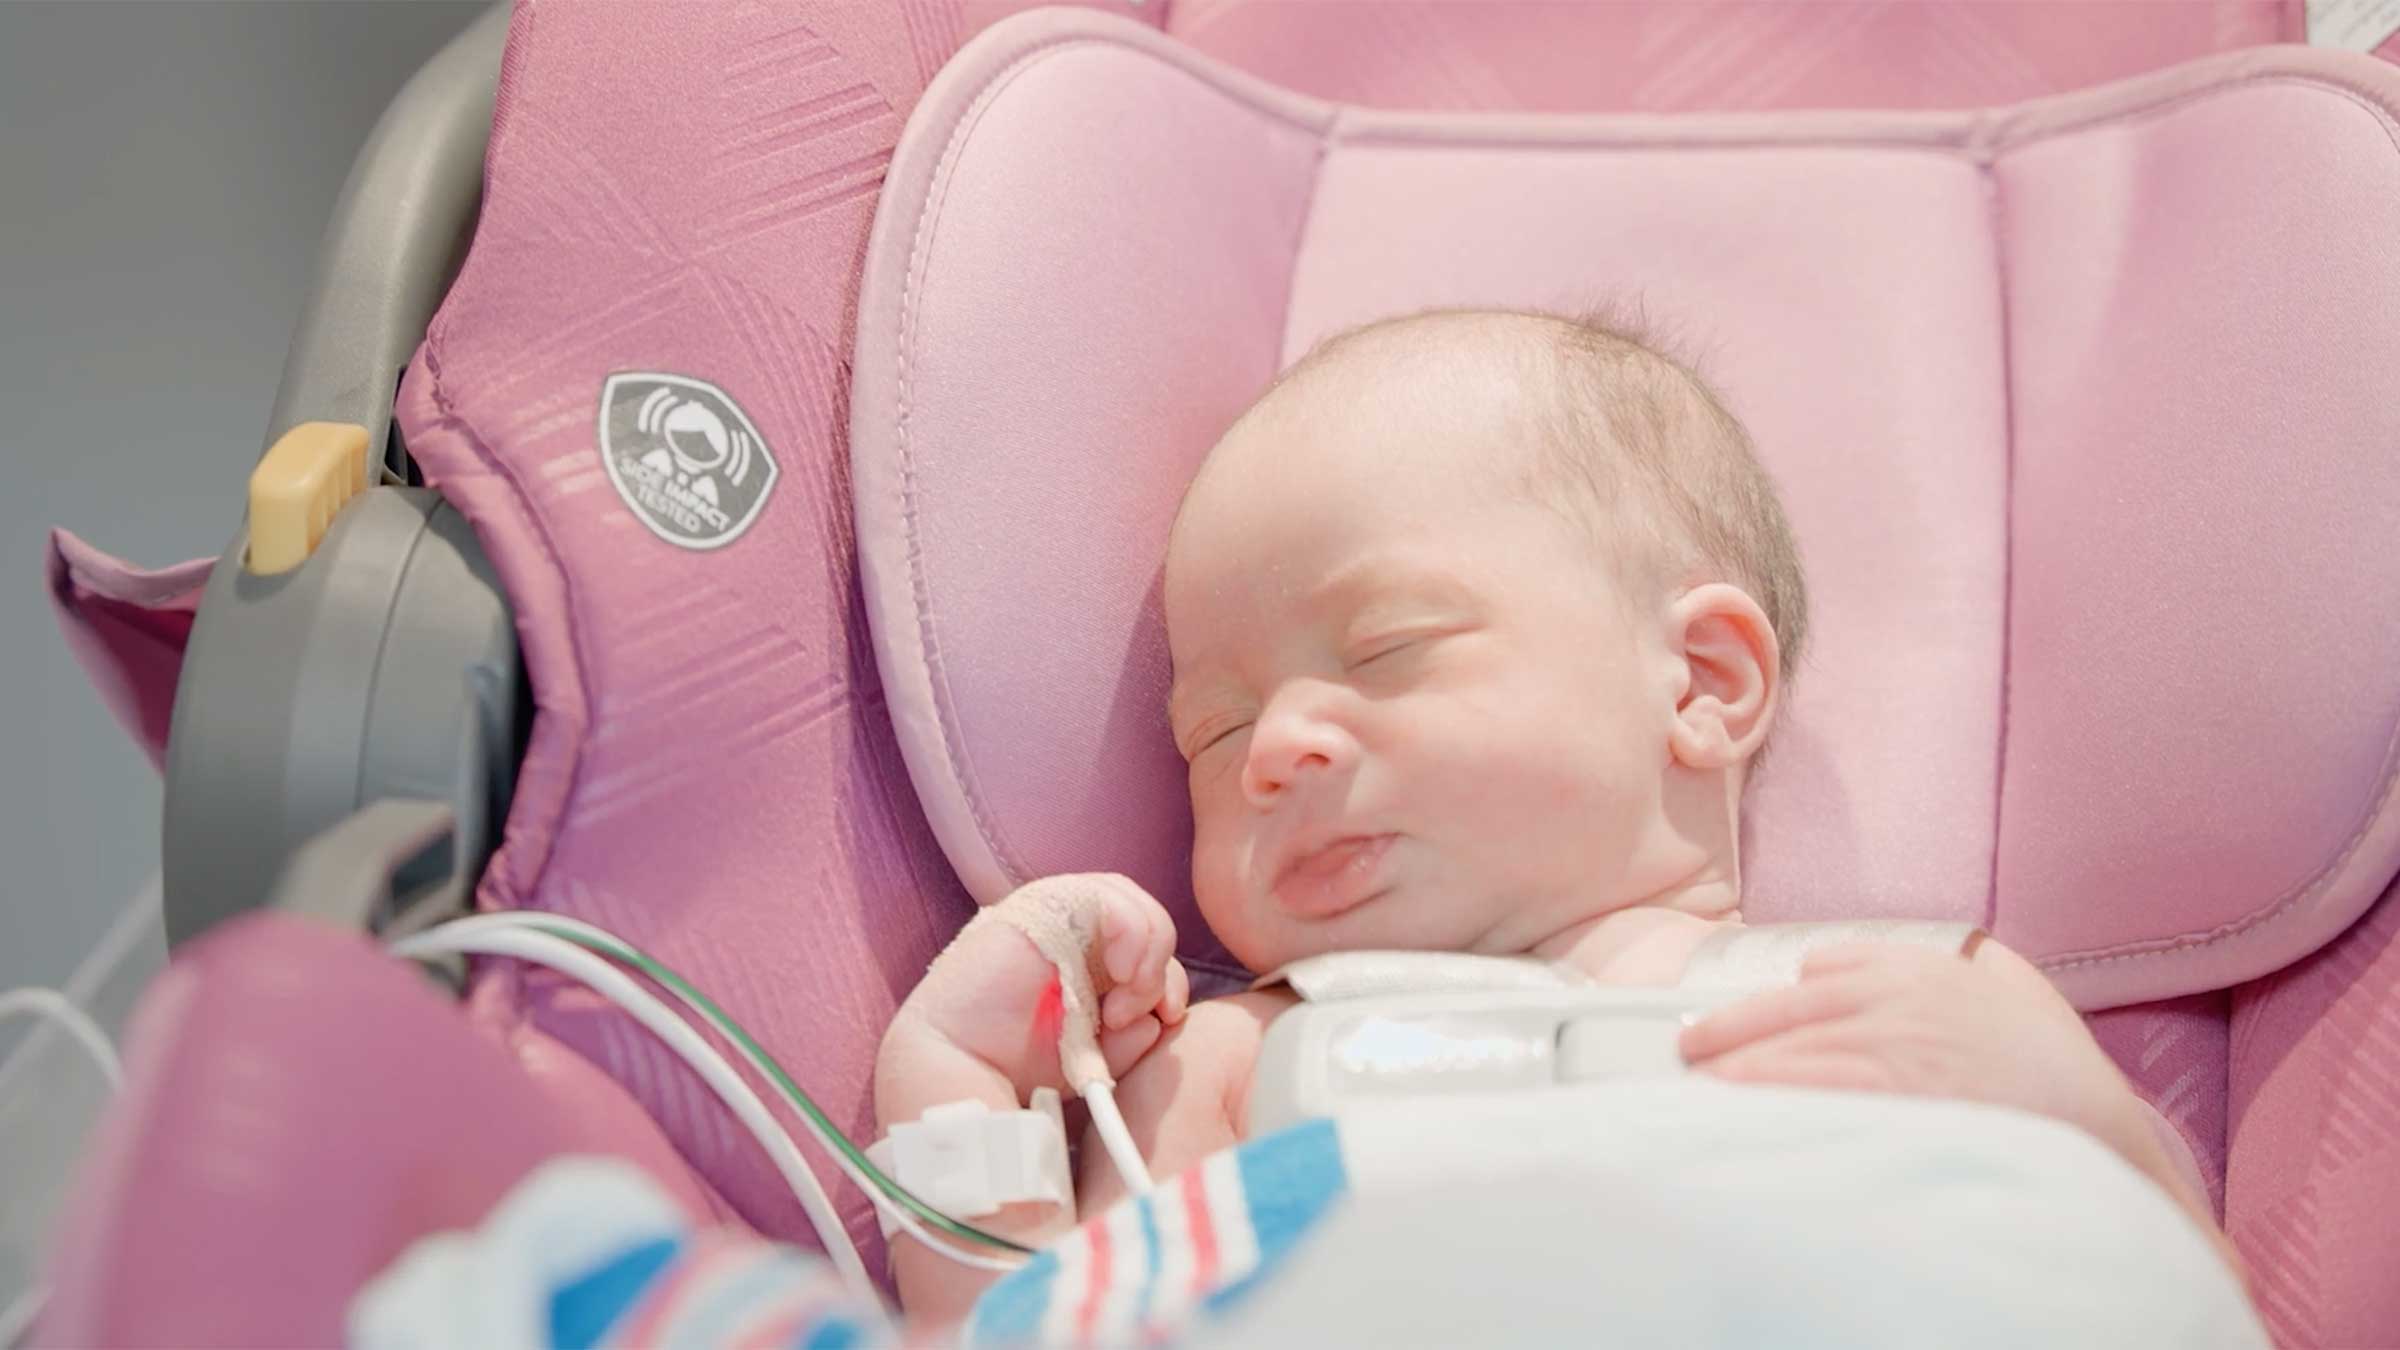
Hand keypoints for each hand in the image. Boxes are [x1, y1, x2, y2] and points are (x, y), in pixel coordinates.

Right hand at [891, 873, 1190, 1097]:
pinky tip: (1120, 973)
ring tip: (1121, 1005)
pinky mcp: (1041, 903)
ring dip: (1146, 954)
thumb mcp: (1090, 1054)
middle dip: (1160, 968)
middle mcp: (1073, 930)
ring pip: (1131, 900)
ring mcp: (1056, 912)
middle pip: (1145, 917)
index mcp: (1087, 960)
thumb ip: (1128, 1038)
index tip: (1168, 1016)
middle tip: (1145, 1011)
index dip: (1168, 978)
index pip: (1148, 946)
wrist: (962, 1068)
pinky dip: (1130, 932)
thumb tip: (1159, 1020)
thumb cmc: (1015, 1065)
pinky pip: (1106, 895)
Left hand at [1678, 939, 2142, 1155]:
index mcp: (1917, 964)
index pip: (1827, 964)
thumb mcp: (2007, 984)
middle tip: (1688, 1045)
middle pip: (1787, 1006)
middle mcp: (1892, 994)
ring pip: (1789, 1045)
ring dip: (1734, 1062)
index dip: (1788, 993)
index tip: (1759, 1014)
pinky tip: (1731, 1097)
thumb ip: (1956, 967)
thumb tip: (1920, 968)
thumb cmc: (2051, 1060)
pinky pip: (1807, 1083)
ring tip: (1697, 1079)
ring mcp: (1887, 1039)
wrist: (2090, 1117)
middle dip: (1729, 1026)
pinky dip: (1763, 1087)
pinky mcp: (1886, 1087)